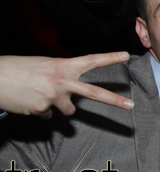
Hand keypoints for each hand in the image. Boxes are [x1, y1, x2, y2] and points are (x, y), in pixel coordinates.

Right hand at [0, 52, 133, 118]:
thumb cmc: (18, 69)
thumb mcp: (44, 65)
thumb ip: (61, 75)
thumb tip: (69, 90)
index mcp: (62, 66)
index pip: (91, 60)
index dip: (109, 58)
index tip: (126, 56)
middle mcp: (62, 81)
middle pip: (94, 93)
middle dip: (114, 100)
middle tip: (131, 105)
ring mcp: (53, 96)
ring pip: (68, 110)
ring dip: (59, 107)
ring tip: (40, 95)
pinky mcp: (42, 109)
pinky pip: (48, 115)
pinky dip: (40, 111)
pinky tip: (28, 102)